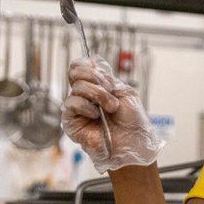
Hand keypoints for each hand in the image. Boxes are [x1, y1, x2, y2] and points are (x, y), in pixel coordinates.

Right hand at [62, 56, 163, 172]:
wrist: (133, 141)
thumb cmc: (132, 121)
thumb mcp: (125, 92)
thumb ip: (107, 76)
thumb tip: (92, 61)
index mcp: (96, 86)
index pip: (80, 66)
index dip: (91, 66)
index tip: (108, 79)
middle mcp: (84, 95)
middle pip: (76, 71)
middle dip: (97, 78)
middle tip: (110, 90)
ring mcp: (77, 107)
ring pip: (77, 87)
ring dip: (99, 95)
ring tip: (111, 108)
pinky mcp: (70, 120)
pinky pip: (71, 103)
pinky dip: (87, 106)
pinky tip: (97, 115)